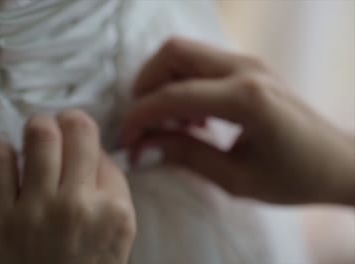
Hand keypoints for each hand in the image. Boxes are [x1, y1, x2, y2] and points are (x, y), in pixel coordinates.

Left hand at [0, 111, 135, 263]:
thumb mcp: (114, 245)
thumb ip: (111, 201)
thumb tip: (93, 157)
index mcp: (116, 214)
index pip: (105, 156)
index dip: (92, 150)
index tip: (81, 151)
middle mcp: (79, 205)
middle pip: (78, 130)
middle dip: (68, 121)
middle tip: (59, 125)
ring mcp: (36, 209)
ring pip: (40, 135)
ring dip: (36, 128)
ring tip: (34, 133)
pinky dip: (0, 151)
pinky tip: (5, 156)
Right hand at [121, 37, 354, 204]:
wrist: (339, 163)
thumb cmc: (294, 178)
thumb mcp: (236, 179)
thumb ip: (186, 156)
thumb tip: (145, 144)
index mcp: (245, 99)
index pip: (173, 95)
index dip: (141, 116)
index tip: (126, 140)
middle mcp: (245, 68)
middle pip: (173, 52)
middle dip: (145, 86)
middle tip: (142, 123)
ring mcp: (248, 62)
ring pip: (184, 52)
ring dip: (163, 83)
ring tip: (171, 126)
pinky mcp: (249, 66)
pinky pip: (200, 62)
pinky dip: (182, 83)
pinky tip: (193, 119)